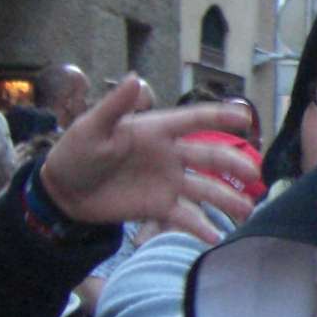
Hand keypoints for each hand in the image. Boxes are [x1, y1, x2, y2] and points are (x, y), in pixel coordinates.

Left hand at [37, 77, 257, 244]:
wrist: (62, 191)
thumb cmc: (76, 152)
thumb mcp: (92, 127)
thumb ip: (115, 106)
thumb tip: (135, 78)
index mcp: (156, 130)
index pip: (194, 120)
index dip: (220, 117)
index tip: (246, 120)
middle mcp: (169, 155)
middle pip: (209, 156)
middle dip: (234, 163)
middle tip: (254, 173)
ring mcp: (167, 182)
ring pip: (205, 188)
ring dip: (227, 198)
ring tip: (247, 210)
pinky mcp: (159, 207)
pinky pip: (185, 217)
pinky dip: (200, 226)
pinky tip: (214, 237)